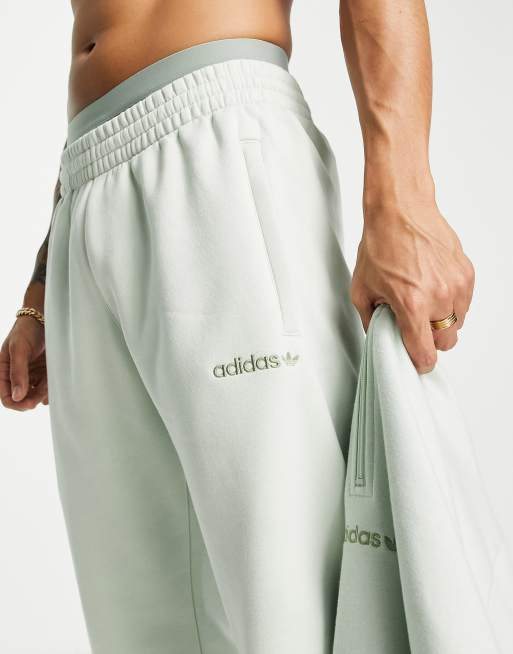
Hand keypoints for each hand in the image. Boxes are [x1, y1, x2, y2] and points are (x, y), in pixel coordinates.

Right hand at [0, 316, 47, 409]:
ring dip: (43, 394)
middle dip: (32, 400)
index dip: (16, 404)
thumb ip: (18, 373)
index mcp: (4, 372)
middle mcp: (17, 376)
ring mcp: (31, 375)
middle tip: (42, 397)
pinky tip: (54, 383)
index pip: (6, 397)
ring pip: (36, 395)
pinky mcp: (43, 372)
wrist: (43, 318)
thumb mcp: (19, 349)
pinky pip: (46, 387)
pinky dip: (51, 389)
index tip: (28, 404)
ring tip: (49, 383)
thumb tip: (17, 397)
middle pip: (22, 399)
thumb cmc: (26, 330)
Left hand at [351, 197, 474, 373]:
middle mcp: (438, 296)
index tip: (415, 360)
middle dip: (429, 340)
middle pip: (445, 342)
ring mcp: (456, 284)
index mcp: (411, 304)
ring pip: (456, 324)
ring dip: (441, 321)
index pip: (425, 352)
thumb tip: (379, 336)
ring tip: (422, 302)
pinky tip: (431, 288)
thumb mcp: (361, 289)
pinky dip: (450, 303)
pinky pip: (463, 304)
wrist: (400, 210)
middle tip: (414, 326)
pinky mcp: (466, 273)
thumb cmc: (381, 244)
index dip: (419, 361)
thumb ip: (371, 320)